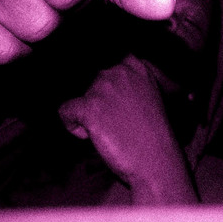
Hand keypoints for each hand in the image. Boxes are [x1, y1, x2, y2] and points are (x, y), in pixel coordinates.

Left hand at [58, 55, 197, 203]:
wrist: (157, 160)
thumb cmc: (154, 135)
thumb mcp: (149, 97)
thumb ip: (130, 84)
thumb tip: (103, 87)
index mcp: (136, 66)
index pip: (105, 61)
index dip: (105, 87)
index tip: (115, 106)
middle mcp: (119, 71)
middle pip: (90, 82)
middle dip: (97, 103)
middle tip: (116, 122)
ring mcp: (103, 87)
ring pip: (78, 98)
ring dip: (88, 116)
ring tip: (109, 131)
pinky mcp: (89, 107)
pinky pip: (65, 111)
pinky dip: (73, 126)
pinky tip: (91, 136)